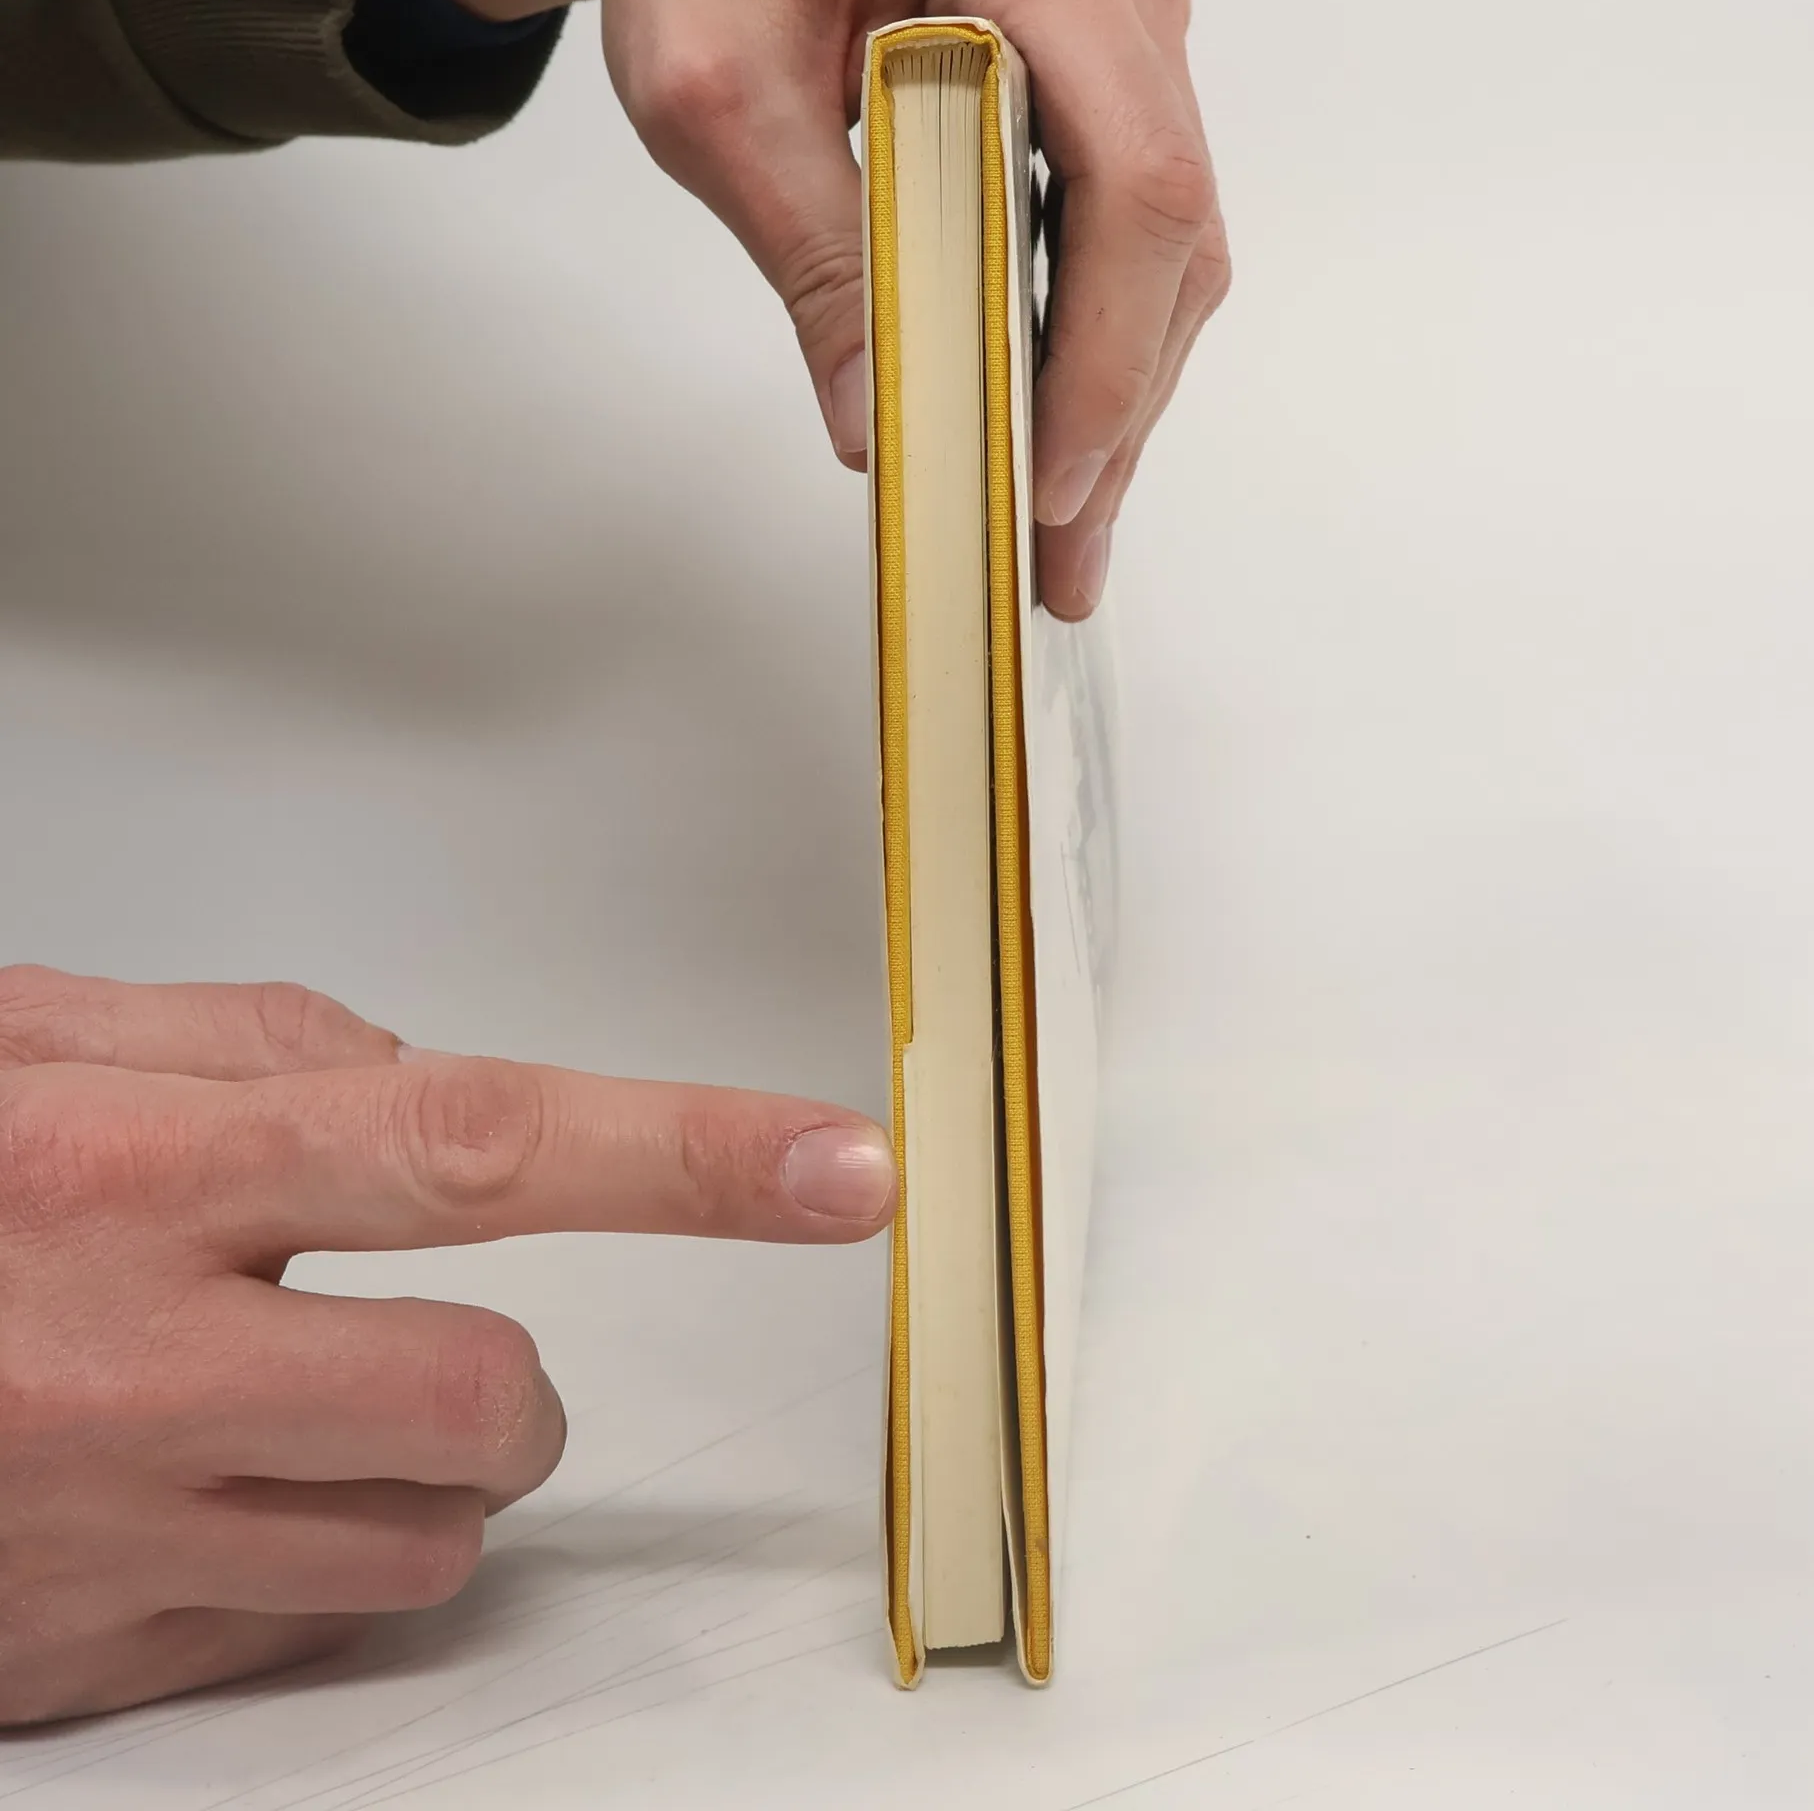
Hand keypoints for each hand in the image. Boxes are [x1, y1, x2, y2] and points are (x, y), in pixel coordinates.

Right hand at [0, 966, 893, 1724]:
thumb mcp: (21, 1047)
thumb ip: (242, 1040)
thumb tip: (416, 1078)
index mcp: (131, 1170)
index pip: (477, 1143)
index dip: (686, 1157)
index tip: (839, 1167)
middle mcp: (125, 1363)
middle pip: (487, 1400)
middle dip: (511, 1384)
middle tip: (412, 1333)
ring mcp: (98, 1540)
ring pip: (426, 1542)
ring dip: (417, 1470)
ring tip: (280, 1400)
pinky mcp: (74, 1664)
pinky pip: (305, 1628)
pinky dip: (306, 1556)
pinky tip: (192, 1488)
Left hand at [388, 0, 1229, 620]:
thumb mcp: (713, 81)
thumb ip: (805, 248)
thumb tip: (877, 419)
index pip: (1134, 181)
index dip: (1108, 354)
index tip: (1054, 483)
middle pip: (1170, 227)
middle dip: (1117, 410)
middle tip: (1062, 559)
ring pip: (1161, 228)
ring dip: (1114, 380)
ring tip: (1061, 517)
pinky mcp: (1101, 41)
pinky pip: (1125, 198)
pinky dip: (1092, 314)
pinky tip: (1051, 404)